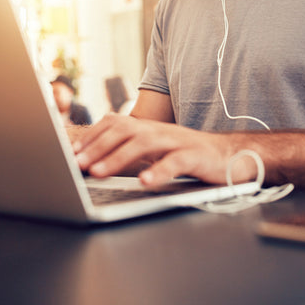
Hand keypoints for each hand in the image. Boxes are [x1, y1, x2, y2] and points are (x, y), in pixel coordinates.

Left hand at [70, 114, 255, 186]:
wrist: (231, 156)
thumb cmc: (188, 155)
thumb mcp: (157, 151)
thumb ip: (132, 151)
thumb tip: (96, 159)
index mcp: (149, 128)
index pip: (115, 123)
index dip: (93, 135)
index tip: (73, 151)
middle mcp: (161, 130)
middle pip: (125, 129)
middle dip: (98, 146)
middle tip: (78, 164)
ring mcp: (178, 141)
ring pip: (145, 143)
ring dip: (118, 157)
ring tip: (99, 172)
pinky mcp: (196, 156)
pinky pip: (175, 161)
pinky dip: (159, 171)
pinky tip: (144, 182)